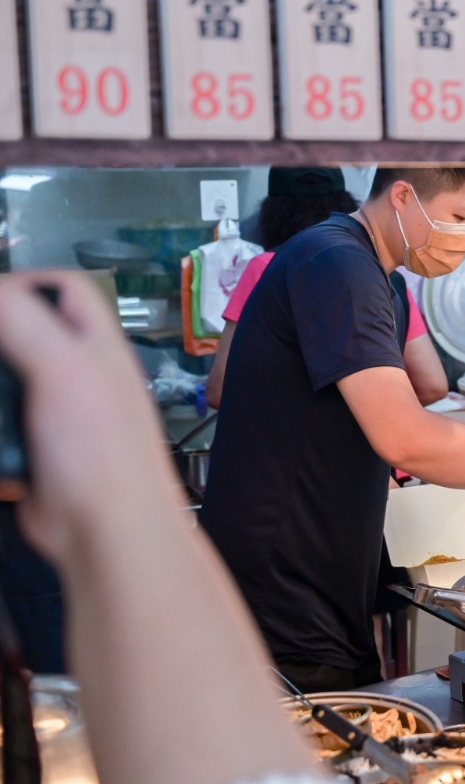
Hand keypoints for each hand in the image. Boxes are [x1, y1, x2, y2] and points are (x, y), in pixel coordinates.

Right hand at [0, 273, 174, 565]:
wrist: (106, 531)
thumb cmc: (106, 457)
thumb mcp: (62, 370)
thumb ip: (24, 322)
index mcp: (99, 349)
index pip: (67, 290)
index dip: (25, 281)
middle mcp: (85, 377)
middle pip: (32, 331)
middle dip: (1, 333)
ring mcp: (63, 415)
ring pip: (15, 378)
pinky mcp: (42, 450)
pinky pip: (7, 422)